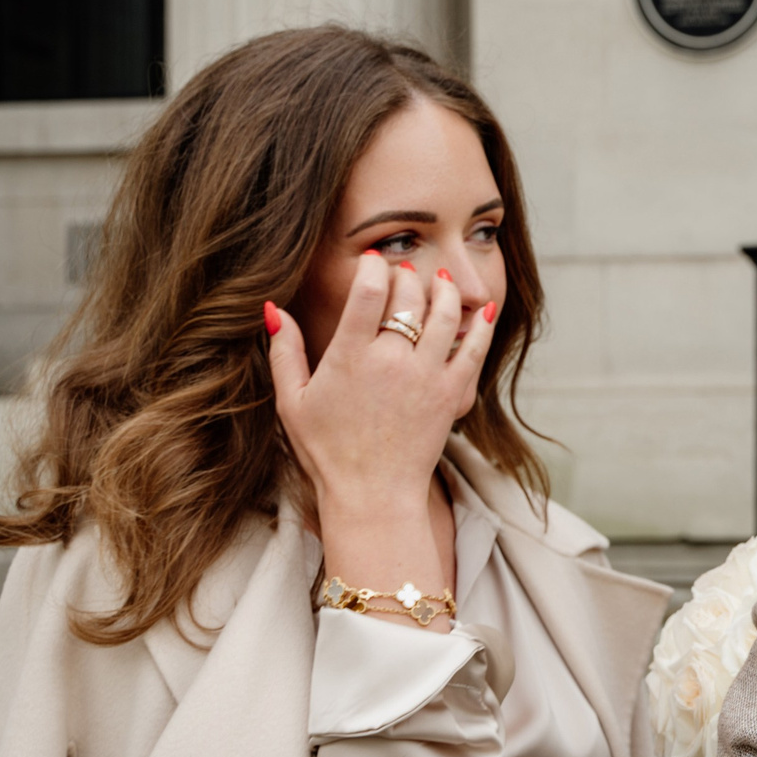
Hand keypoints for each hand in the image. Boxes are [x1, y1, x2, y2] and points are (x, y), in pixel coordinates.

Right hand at [267, 254, 495, 523]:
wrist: (372, 495)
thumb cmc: (327, 450)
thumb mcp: (291, 401)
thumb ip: (284, 352)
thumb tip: (273, 307)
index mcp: (349, 357)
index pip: (369, 292)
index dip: (374, 268)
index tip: (373, 262)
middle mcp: (391, 361)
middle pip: (410, 296)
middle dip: (408, 274)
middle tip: (404, 271)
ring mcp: (426, 377)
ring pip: (445, 314)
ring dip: (445, 290)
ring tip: (438, 280)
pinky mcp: (451, 394)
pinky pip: (474, 348)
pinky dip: (481, 324)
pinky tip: (482, 307)